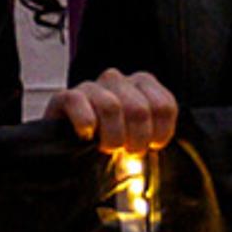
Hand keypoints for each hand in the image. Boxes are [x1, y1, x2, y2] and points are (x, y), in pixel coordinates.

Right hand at [49, 70, 178, 154]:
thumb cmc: (112, 142)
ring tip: (106, 147)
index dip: (159, 134)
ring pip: (111, 107)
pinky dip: (84, 124)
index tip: (150, 145)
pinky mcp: (66, 96)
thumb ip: (154, 136)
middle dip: (135, 140)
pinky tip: (85, 135)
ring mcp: (91, 86)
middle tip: (126, 151)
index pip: (164, 106)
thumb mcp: (141, 137)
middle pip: (139, 110)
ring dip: (111, 136)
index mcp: (142, 84)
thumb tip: (155, 148)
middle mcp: (117, 80)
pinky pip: (78, 103)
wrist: (73, 151)